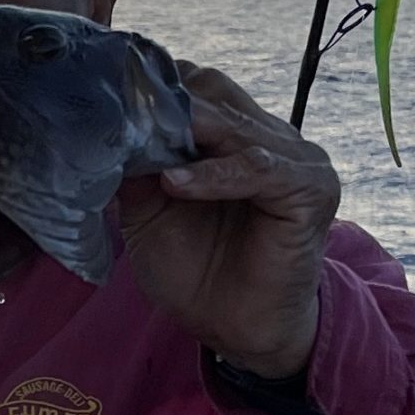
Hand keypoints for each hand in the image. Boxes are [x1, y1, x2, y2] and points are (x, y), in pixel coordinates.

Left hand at [116, 64, 339, 378]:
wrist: (236, 330)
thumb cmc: (195, 272)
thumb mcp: (148, 213)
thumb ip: (137, 167)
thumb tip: (107, 126)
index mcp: (233, 132)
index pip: (195, 85)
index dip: (152, 87)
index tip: (104, 96)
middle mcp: (268, 135)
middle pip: (212, 93)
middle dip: (162, 104)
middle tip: (115, 113)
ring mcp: (295, 158)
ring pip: (233, 125)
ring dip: (183, 132)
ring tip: (139, 143)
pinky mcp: (311, 188)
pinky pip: (258, 168)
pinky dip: (213, 174)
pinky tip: (174, 183)